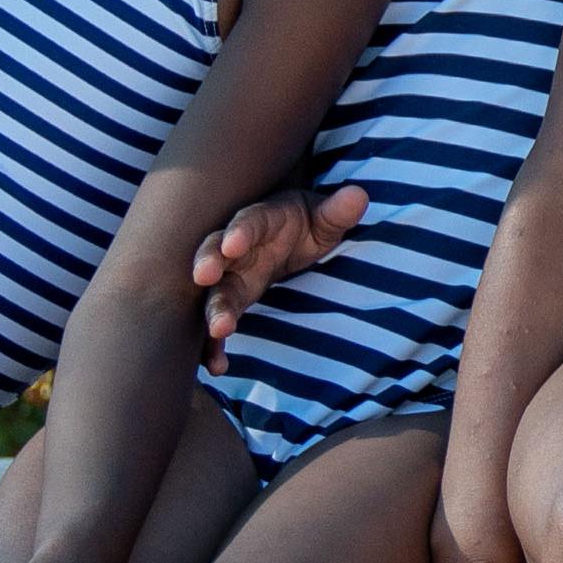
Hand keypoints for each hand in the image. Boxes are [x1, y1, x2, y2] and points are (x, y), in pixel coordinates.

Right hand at [195, 180, 369, 355]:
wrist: (289, 235)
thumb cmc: (305, 222)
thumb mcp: (324, 216)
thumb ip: (337, 211)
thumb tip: (359, 195)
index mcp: (260, 221)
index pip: (248, 222)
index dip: (240, 231)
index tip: (233, 243)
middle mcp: (237, 250)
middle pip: (217, 255)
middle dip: (209, 265)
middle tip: (203, 277)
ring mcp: (232, 277)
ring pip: (214, 292)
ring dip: (212, 311)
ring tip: (217, 332)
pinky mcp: (232, 302)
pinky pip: (218, 322)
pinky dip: (214, 345)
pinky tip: (217, 367)